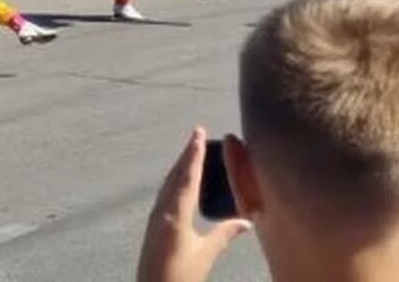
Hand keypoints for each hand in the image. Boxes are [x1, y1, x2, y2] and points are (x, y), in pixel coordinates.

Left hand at [136, 128, 250, 281]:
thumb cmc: (180, 276)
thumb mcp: (205, 254)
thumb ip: (224, 234)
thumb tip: (246, 221)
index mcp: (174, 214)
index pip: (188, 177)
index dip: (194, 153)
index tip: (198, 131)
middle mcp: (161, 211)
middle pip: (175, 175)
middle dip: (186, 155)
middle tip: (196, 135)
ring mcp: (154, 218)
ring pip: (168, 184)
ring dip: (180, 167)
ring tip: (190, 153)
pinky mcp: (152, 226)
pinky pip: (164, 195)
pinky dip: (174, 182)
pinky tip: (179, 184)